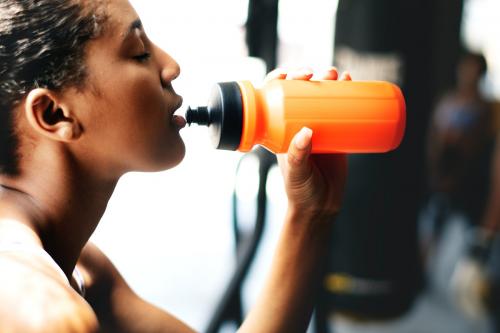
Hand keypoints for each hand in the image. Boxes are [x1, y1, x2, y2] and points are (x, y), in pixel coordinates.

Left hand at [265, 67, 349, 220]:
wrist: (321, 207)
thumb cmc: (301, 191)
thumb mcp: (296, 173)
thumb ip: (298, 155)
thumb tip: (306, 131)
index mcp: (279, 129)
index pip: (274, 98)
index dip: (279, 80)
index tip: (290, 75)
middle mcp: (296, 123)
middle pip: (299, 91)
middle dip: (308, 76)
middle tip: (321, 74)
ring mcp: (318, 127)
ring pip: (320, 96)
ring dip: (327, 80)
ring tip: (338, 75)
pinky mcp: (337, 134)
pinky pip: (341, 109)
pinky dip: (346, 94)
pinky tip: (350, 81)